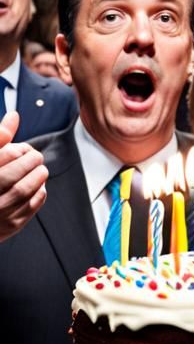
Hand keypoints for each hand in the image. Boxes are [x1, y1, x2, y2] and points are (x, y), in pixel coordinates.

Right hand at [0, 112, 47, 241]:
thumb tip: (15, 116)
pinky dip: (39, 194)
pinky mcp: (7, 227)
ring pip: (21, 192)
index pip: (0, 158)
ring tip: (39, 169)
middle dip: (29, 162)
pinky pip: (28, 208)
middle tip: (35, 156)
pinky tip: (38, 186)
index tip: (21, 149)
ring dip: (37, 176)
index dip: (15, 150)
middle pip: (9, 176)